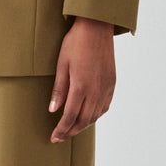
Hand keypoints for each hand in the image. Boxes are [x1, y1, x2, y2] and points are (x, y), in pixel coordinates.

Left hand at [48, 17, 114, 141]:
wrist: (96, 27)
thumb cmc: (75, 43)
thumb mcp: (62, 64)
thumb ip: (59, 89)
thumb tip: (53, 110)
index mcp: (81, 86)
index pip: (70, 116)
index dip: (61, 130)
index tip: (54, 138)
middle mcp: (96, 90)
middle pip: (84, 120)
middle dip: (71, 131)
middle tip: (60, 138)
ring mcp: (106, 87)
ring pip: (95, 116)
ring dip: (83, 126)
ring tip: (72, 130)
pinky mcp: (112, 83)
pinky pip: (105, 106)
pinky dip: (95, 116)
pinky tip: (88, 117)